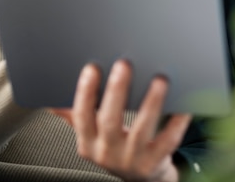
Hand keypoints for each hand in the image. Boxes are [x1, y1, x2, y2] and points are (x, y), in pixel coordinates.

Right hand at [51, 61, 191, 181]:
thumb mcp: (92, 137)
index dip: (85, 93)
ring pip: (142, 130)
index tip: (92, 67)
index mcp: (88, 144)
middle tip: (124, 64)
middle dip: (117, 91)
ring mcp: (133, 160)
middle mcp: (108, 153)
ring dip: (151, 103)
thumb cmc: (117, 150)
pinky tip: (183, 104)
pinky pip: (169, 140)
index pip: (82, 116)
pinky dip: (177, 122)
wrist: (143, 178)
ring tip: (159, 80)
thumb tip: (51, 98)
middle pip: (111, 121)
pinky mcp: (156, 163)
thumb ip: (75, 116)